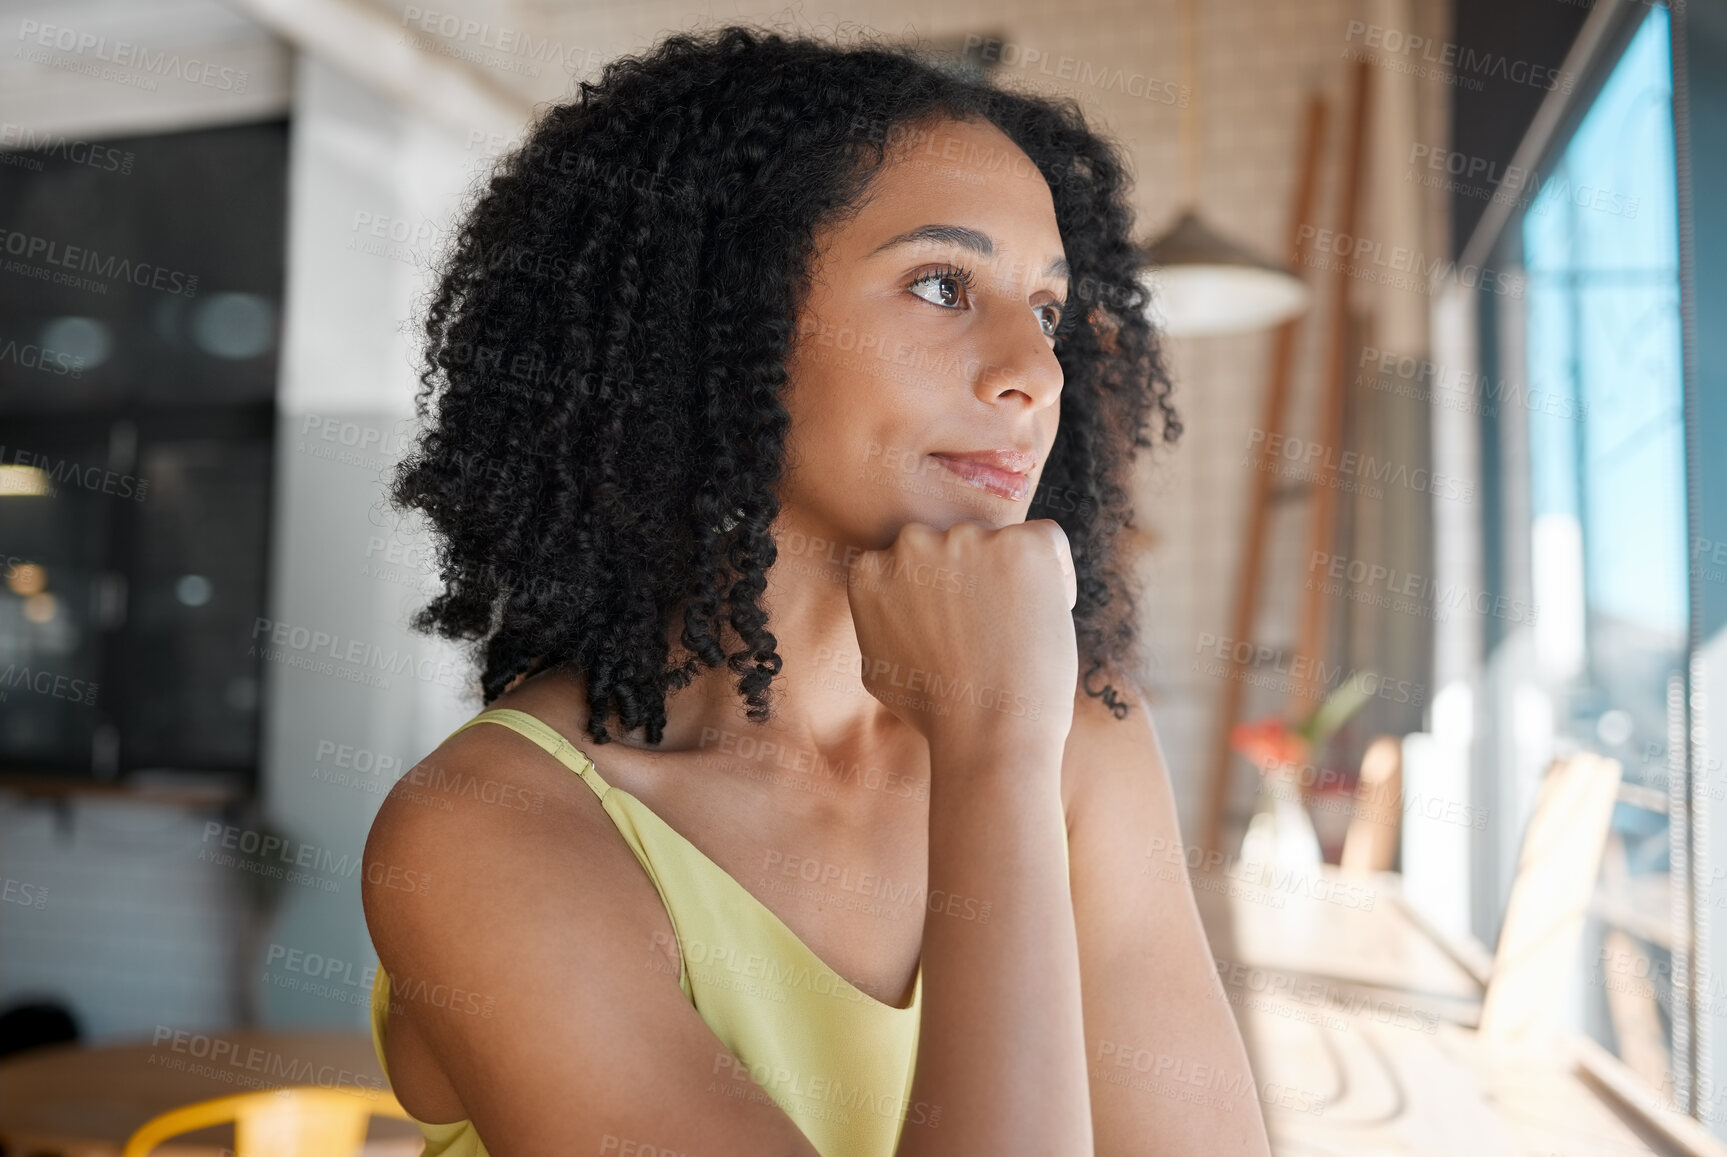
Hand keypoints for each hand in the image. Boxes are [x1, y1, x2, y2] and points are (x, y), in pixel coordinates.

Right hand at [843, 518, 1077, 755]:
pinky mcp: (1020, 545)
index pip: (909, 560)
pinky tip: (1049, 612)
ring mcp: (966, 540)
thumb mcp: (878, 667)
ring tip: (1017, 633)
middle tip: (990, 631)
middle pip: (952, 545)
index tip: (958, 626)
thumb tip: (895, 606)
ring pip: (998, 543)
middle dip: (972, 578)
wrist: (987, 731)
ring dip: (1010, 577)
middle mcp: (912, 543)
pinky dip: (1054, 570)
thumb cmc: (936, 711)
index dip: (939, 593)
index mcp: (871, 570)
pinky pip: (1045, 540)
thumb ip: (883, 622)